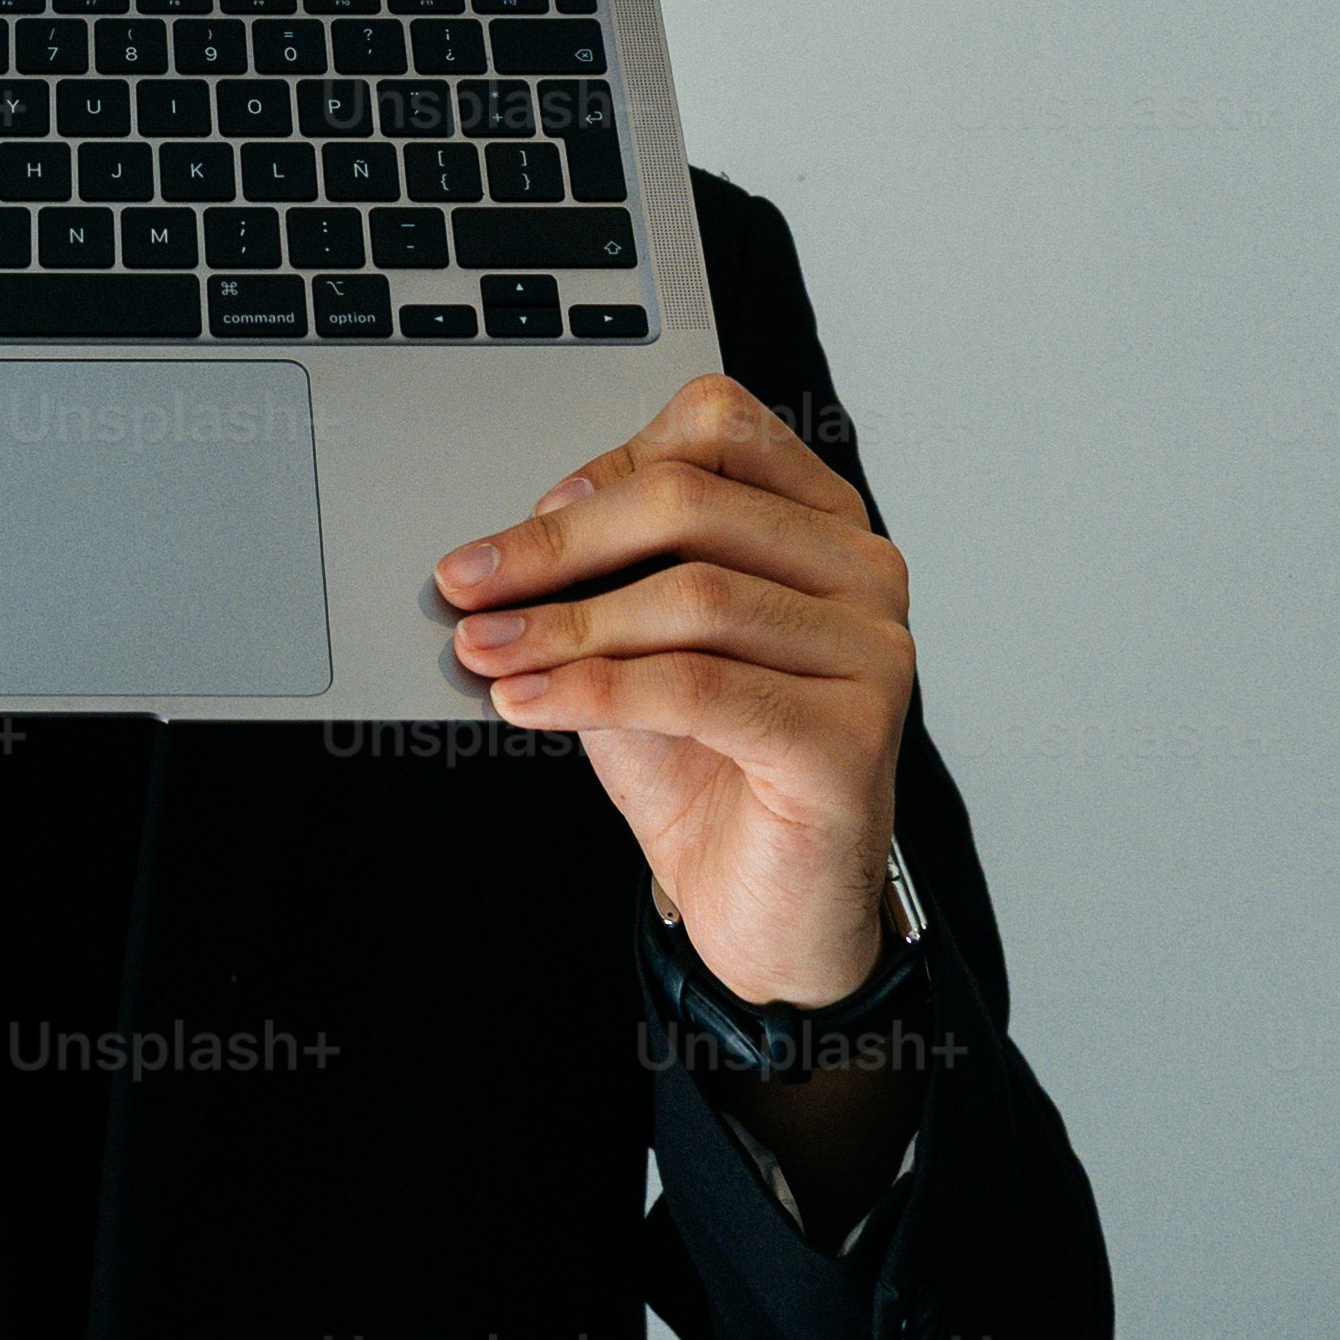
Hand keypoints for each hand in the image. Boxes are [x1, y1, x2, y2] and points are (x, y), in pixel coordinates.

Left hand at [435, 374, 912, 1010]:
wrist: (765, 910)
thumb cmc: (708, 766)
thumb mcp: (637, 647)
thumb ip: (600, 578)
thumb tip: (499, 546)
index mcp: (819, 521)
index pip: (714, 429)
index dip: (606, 466)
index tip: (522, 521)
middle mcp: (863, 573)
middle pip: (691, 502)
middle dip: (559, 544)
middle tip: (468, 582)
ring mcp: (872, 655)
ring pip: (693, 596)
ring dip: (564, 625)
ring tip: (484, 651)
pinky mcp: (852, 739)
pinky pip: (698, 687)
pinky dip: (593, 690)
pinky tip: (528, 700)